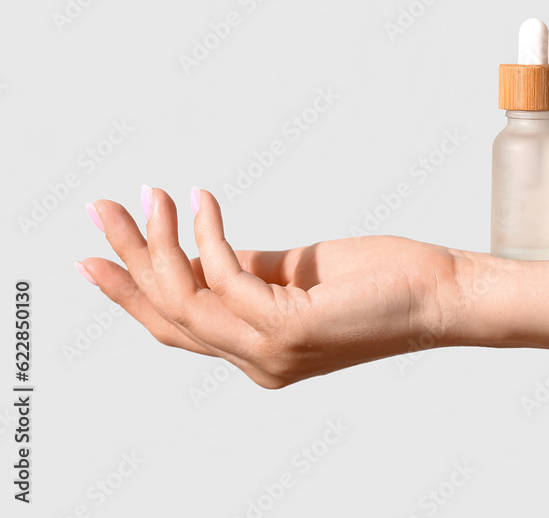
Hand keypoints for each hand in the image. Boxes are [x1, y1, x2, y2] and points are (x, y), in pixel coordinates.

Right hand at [77, 187, 462, 387]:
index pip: (179, 328)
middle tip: (99, 207)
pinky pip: (227, 278)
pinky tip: (205, 200)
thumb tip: (203, 249)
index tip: (95, 254)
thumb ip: (250, 269)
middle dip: (128, 259)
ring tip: (152, 195)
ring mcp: (273, 353)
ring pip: (186, 299)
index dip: (130, 292)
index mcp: (260, 352)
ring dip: (160, 241)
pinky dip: (209, 235)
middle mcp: (259, 363)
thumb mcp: (300, 273)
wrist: (442, 294)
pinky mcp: (292, 331)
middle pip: (169, 315)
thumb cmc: (383, 282)